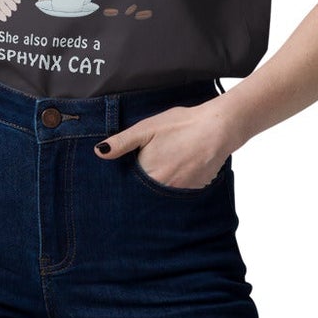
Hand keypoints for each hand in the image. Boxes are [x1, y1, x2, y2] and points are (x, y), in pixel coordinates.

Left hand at [96, 101, 232, 187]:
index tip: (130, 171)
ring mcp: (180, 191)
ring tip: (168, 164)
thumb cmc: (181, 124)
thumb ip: (122, 142)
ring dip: (161, 183)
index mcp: (147, 173)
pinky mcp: (195, 190)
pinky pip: (180, 192)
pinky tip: (182, 167)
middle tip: (155, 163)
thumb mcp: (147, 128)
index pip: (129, 185)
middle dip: (144, 182)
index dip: (128, 178)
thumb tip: (100, 153)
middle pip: (145, 191)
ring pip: (162, 192)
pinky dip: (177, 183)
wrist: (218, 128)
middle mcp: (162, 187)